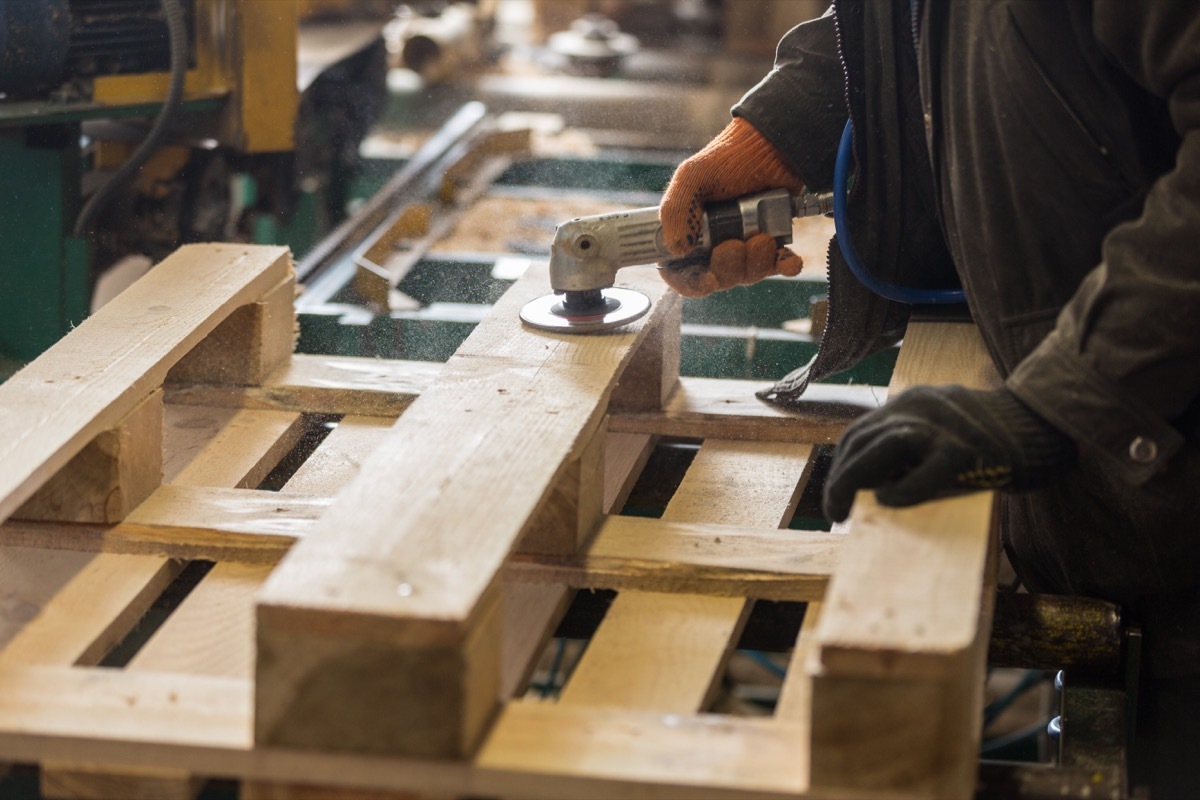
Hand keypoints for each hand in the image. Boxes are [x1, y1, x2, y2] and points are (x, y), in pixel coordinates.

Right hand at [659, 117, 805, 297]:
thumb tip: (677, 249)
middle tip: (737, 243)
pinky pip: (778, 267)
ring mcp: (743, 244)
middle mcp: (713, 243)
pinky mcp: (771, 243)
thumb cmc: (730, 157)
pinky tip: (788, 258)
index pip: (680, 273)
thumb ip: (675, 210)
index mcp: (687, 231)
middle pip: (717, 278)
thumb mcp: (692, 176)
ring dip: (757, 262)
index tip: (707, 278)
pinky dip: (785, 265)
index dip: (691, 282)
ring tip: (762, 236)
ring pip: (748, 275)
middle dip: (729, 266)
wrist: (775, 145)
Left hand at [822, 385, 1077, 521]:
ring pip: (883, 448)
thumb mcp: (942, 431)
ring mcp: (943, 425)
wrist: (1046, 426)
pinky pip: (927, 470)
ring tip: (843, 511)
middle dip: (841, 477)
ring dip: (853, 480)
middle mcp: (919, 405)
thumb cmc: (991, 441)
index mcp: (911, 402)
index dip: (842, 465)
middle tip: (834, 511)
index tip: (836, 496)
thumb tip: (874, 486)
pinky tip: (886, 502)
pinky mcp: (967, 449)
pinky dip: (902, 487)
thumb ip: (910, 448)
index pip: (860, 433)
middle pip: (863, 438)